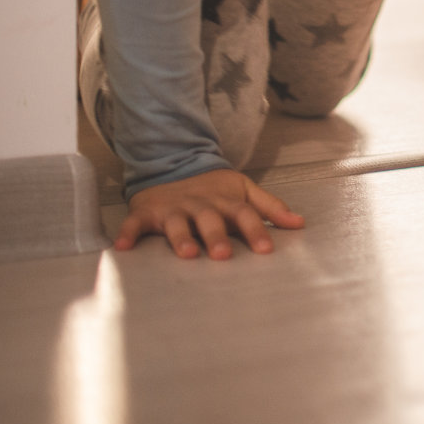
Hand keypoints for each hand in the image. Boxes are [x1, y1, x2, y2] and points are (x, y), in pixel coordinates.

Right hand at [114, 169, 305, 259]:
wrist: (172, 168)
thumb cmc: (214, 190)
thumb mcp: (244, 192)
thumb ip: (270, 208)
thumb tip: (300, 223)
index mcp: (225, 201)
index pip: (244, 215)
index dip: (256, 231)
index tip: (267, 250)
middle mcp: (200, 205)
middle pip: (210, 220)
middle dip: (217, 237)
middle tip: (224, 256)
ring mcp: (173, 209)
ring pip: (176, 224)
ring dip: (181, 238)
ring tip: (187, 254)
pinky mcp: (146, 213)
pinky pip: (135, 224)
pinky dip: (128, 233)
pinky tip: (123, 247)